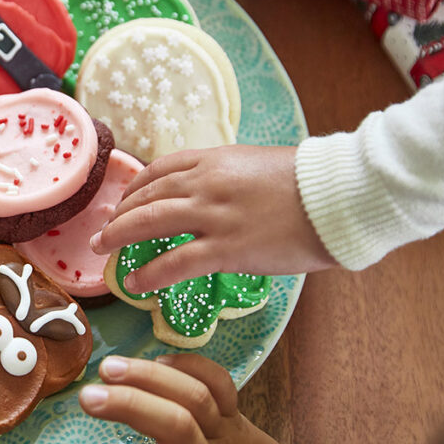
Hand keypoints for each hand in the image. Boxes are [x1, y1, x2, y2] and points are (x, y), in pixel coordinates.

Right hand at [78, 354, 386, 443]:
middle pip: (176, 427)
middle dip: (131, 406)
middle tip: (88, 396)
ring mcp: (228, 436)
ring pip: (195, 397)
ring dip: (149, 377)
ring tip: (110, 367)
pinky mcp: (238, 415)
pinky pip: (220, 383)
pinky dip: (190, 365)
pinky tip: (158, 359)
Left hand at [90, 145, 335, 294]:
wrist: (341, 194)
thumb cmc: (311, 182)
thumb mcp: (261, 164)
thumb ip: (230, 176)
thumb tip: (214, 193)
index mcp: (216, 159)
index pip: (160, 169)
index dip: (135, 187)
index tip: (124, 200)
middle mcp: (207, 183)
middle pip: (146, 196)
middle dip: (118, 214)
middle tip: (102, 231)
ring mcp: (214, 215)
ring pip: (150, 224)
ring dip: (119, 237)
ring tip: (103, 251)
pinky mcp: (227, 248)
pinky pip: (175, 262)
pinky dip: (150, 273)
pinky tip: (134, 284)